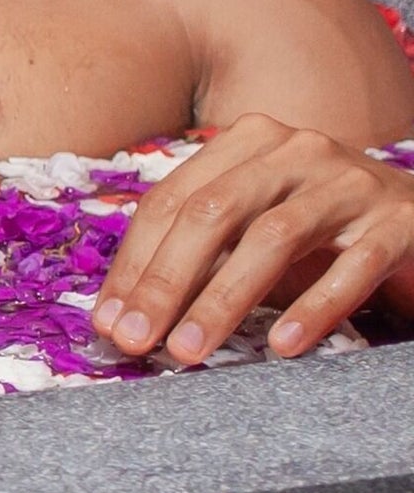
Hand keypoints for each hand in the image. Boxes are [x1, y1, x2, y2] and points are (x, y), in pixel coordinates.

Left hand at [90, 113, 413, 363]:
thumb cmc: (322, 233)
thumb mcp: (253, 229)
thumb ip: (196, 254)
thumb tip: (119, 315)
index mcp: (247, 142)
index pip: (171, 201)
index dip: (134, 263)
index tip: (107, 321)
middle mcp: (297, 151)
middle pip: (212, 214)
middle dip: (164, 282)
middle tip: (137, 340)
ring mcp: (352, 182)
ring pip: (273, 237)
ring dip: (222, 300)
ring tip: (189, 350)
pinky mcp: (403, 222)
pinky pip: (353, 266)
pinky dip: (313, 307)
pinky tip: (282, 345)